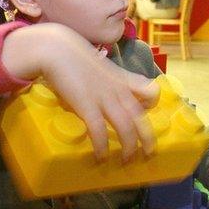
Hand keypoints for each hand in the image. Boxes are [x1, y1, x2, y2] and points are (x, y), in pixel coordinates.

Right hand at [2, 23, 160, 162]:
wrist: (55, 48)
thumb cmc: (72, 55)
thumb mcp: (97, 65)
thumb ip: (105, 78)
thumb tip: (100, 89)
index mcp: (122, 79)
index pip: (149, 90)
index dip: (153, 103)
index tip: (148, 112)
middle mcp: (118, 90)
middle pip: (140, 116)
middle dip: (147, 138)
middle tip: (148, 153)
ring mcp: (104, 98)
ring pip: (126, 127)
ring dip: (129, 146)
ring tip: (127, 159)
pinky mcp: (87, 106)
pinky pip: (99, 131)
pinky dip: (102, 146)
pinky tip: (101, 156)